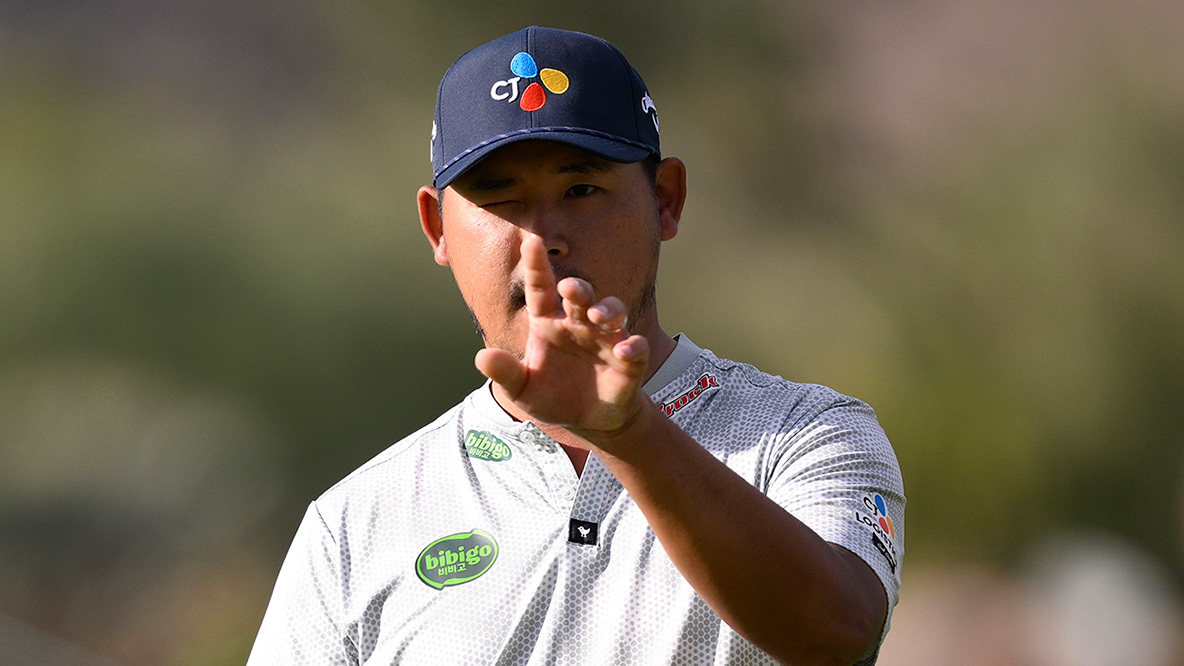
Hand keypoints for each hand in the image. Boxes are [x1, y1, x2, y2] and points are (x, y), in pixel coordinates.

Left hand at [475, 235, 649, 435]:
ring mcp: (606, 340)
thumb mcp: (522, 389)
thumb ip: (505, 373)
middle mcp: (579, 324)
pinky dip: (633, 346)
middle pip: (580, 296)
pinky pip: (635, 347)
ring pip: (613, 312)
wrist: (587, 421)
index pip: (542, 289)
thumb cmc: (552, 396)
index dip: (538, 266)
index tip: (532, 241)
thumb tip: (481, 358)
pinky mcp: (628, 361)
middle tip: (570, 288)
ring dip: (609, 310)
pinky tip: (625, 350)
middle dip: (578, 289)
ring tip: (598, 317)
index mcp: (549, 323)